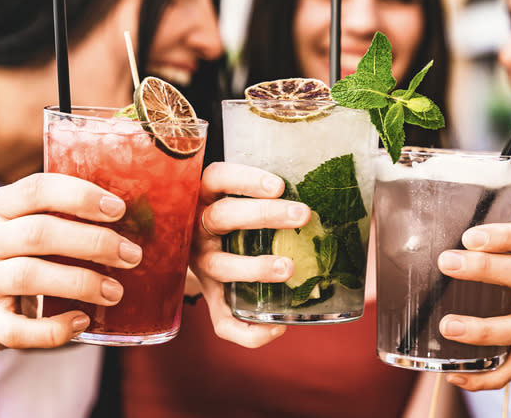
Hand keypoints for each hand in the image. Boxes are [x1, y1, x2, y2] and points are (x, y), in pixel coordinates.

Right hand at [0, 173, 140, 357]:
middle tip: (132, 255)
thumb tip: (141, 216)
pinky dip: (53, 329)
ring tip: (116, 291)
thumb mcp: (29, 222)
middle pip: (39, 233)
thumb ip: (68, 214)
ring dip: (80, 282)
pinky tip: (83, 321)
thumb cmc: (19, 253)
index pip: (37, 189)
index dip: (80, 197)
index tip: (119, 209)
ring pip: (29, 276)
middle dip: (93, 242)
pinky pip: (19, 329)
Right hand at [190, 162, 309, 347]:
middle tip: (302, 215)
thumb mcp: (235, 195)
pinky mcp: (210, 297)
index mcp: (204, 196)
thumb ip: (267, 194)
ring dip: (255, 268)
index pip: (218, 178)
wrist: (187, 246)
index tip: (279, 185)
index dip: (245, 180)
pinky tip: (278, 328)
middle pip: (222, 217)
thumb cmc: (231, 213)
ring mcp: (201, 264)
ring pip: (220, 266)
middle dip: (264, 215)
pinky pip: (221, 321)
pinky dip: (248, 331)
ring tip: (288, 267)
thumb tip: (323, 190)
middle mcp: (197, 229)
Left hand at [436, 222, 510, 390]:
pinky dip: (481, 377)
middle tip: (445, 263)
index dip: (501, 236)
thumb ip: (488, 247)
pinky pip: (510, 371)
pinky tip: (453, 373)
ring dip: (480, 329)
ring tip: (446, 326)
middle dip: (483, 268)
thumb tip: (425, 242)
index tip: (468, 237)